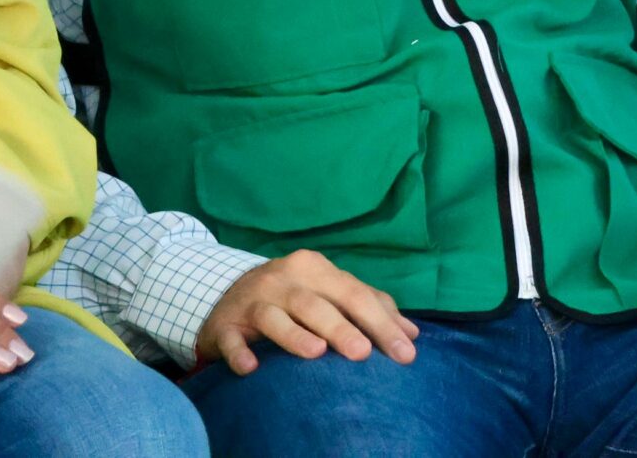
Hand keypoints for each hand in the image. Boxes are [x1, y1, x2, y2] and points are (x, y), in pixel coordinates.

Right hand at [195, 249, 419, 376]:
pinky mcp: (225, 324)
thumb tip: (411, 333)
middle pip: (315, 303)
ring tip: (317, 352)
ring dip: (295, 335)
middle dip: (342, 328)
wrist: (226, 292)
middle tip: (364, 354)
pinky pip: (232, 339)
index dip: (381, 322)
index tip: (406, 352)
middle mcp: (283, 279)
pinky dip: (239, 352)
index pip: (354, 293)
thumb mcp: (328, 291)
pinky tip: (251, 368)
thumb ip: (369, 307)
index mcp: (314, 268)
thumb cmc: (292, 295)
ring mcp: (252, 300)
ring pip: (275, 316)